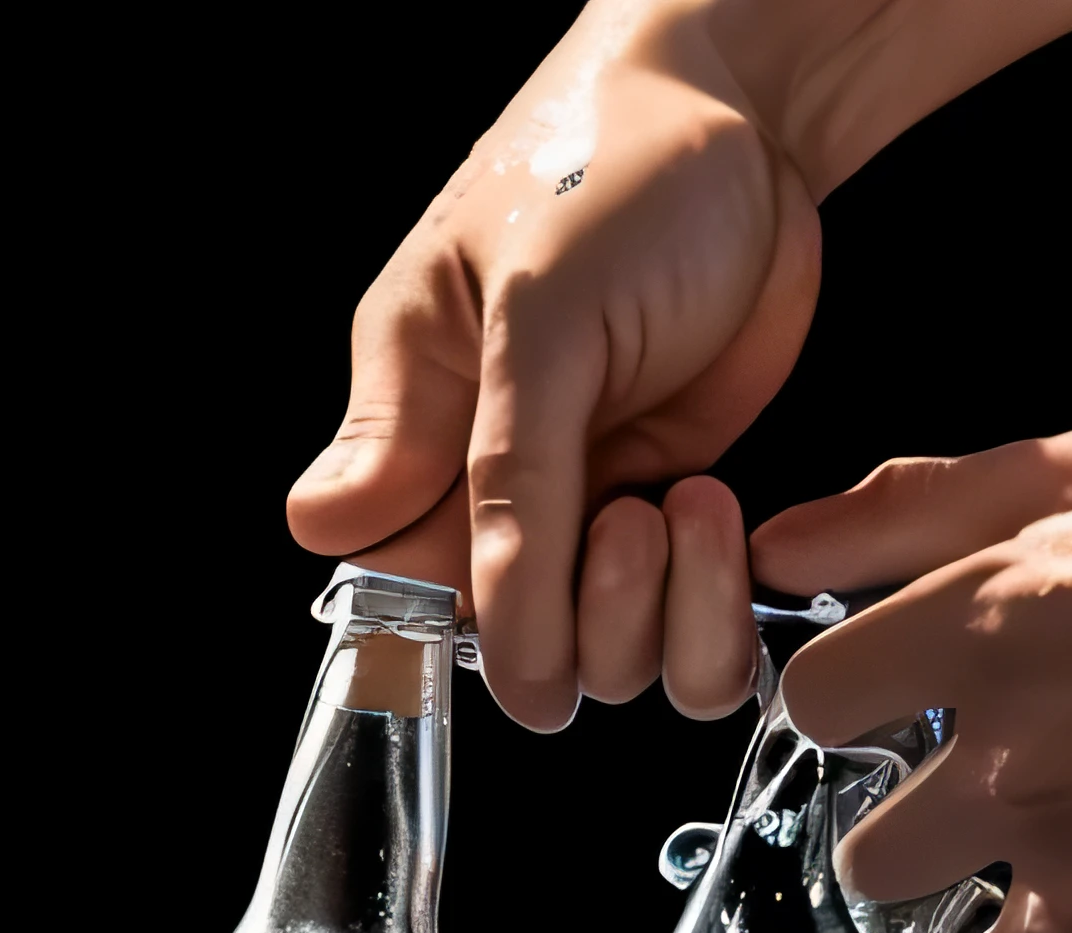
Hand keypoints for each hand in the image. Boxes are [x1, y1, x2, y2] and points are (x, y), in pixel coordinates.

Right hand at [286, 0, 1071, 731]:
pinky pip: (687, 642)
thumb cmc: (609, 169)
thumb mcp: (531, 308)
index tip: (523, 575)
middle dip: (578, 623)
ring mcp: (586, 519)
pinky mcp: (672, 527)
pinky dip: (716, 616)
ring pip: (604, 669)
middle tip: (629, 514)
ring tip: (683, 500)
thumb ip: (466, 451)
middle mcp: (490, 500)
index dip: (468, 618)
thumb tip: (326, 535)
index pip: (399, 599)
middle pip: (510, 658)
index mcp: (414, 441)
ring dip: (658, 617)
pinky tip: (720, 517)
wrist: (744, 125)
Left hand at [755, 408, 1071, 932]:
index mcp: (992, 612)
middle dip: (913, 814)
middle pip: (858, 829)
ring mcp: (1062, 854)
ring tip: (1055, 844)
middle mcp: (1006, 746)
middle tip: (998, 787)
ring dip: (964, 886)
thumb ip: (943, 496)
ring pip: (915, 907)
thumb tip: (784, 537)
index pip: (816, 693)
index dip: (858, 698)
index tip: (900, 702)